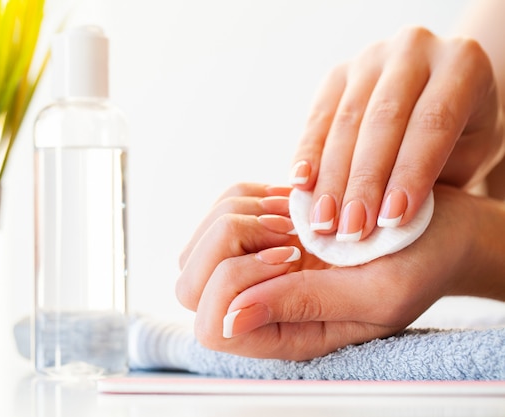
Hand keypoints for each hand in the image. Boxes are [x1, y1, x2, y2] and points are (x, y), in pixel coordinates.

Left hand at [176, 183, 484, 360]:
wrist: (437, 228)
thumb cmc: (418, 263)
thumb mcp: (375, 293)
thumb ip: (304, 307)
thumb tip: (230, 319)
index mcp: (285, 334)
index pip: (213, 326)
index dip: (238, 282)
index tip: (291, 256)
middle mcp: (260, 305)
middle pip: (189, 284)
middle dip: (229, 244)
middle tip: (286, 231)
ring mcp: (255, 268)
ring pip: (197, 247)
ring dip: (240, 216)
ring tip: (293, 216)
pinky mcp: (258, 233)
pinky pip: (221, 210)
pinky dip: (250, 195)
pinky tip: (290, 202)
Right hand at [290, 26, 504, 241]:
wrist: (439, 97)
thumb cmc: (459, 137)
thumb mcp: (465, 155)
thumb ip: (432, 178)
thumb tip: (384, 219)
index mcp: (462, 63)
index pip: (432, 123)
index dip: (410, 173)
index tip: (391, 221)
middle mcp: (414, 49)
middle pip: (383, 121)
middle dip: (364, 181)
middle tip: (350, 230)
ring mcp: (370, 57)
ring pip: (346, 120)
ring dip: (331, 177)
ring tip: (324, 222)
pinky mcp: (337, 74)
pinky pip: (318, 116)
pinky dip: (307, 153)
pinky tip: (301, 184)